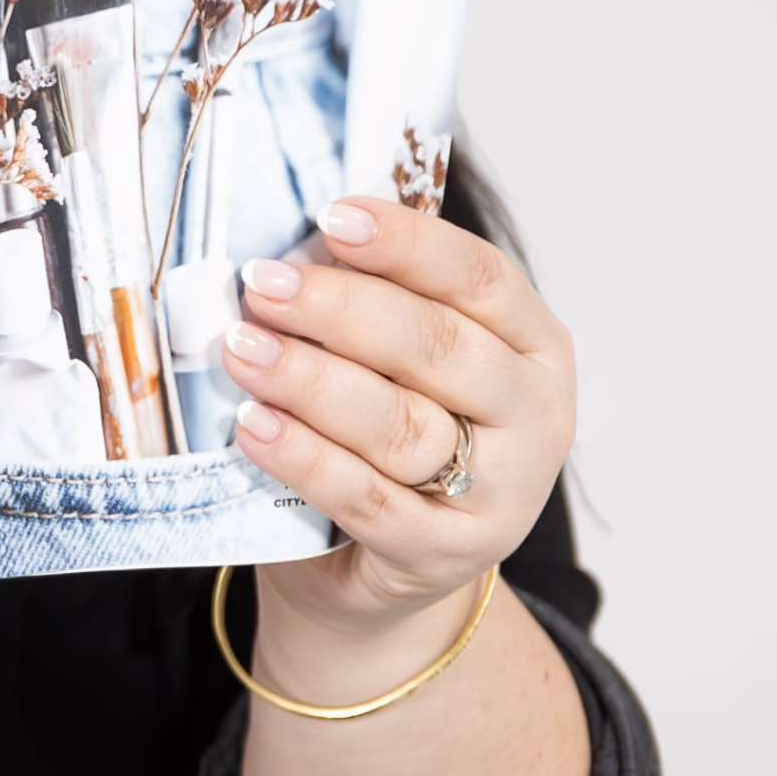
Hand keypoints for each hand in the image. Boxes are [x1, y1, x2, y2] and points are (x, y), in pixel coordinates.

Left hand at [224, 196, 575, 643]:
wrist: (386, 559)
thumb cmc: (395, 421)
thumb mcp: (403, 356)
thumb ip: (371, 299)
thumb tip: (289, 247)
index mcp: (533, 341)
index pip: (479, 276)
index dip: (405, 243)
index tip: (330, 217)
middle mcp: (535, 413)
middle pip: (435, 347)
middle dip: (339, 309)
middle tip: (261, 285)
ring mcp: (501, 491)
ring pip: (400, 425)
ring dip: (311, 381)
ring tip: (242, 350)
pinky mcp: (447, 553)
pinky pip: (368, 498)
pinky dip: (305, 458)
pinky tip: (253, 425)